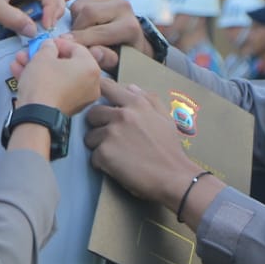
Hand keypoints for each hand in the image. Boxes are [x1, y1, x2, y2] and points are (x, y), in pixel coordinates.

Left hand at [0, 0, 65, 36]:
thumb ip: (16, 20)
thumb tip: (35, 32)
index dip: (52, 9)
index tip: (47, 27)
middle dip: (52, 10)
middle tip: (50, 29)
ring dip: (45, 12)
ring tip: (48, 26)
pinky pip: (31, 2)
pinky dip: (37, 12)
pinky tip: (46, 18)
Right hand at [15, 37, 101, 116]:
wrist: (36, 115)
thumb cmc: (43, 86)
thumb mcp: (43, 56)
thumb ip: (48, 46)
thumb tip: (49, 47)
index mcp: (90, 68)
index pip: (76, 48)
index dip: (58, 43)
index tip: (48, 42)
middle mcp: (91, 84)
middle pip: (66, 64)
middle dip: (45, 57)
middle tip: (33, 52)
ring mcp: (80, 98)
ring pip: (58, 77)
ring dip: (39, 68)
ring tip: (22, 63)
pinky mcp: (68, 108)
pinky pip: (56, 89)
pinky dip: (42, 82)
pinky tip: (23, 75)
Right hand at [68, 0, 146, 72]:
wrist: (127, 37)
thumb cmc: (120, 53)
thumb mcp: (115, 62)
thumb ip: (105, 59)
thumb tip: (93, 52)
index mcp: (130, 26)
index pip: (100, 31)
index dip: (81, 39)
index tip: (66, 45)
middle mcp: (124, 6)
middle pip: (88, 12)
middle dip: (77, 28)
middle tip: (75, 40)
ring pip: (81, 5)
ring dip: (75, 20)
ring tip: (82, 32)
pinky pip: (79, 0)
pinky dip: (76, 12)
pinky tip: (84, 22)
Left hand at [85, 76, 202, 207]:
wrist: (174, 177)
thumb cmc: (170, 149)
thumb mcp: (165, 118)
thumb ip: (148, 99)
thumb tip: (130, 87)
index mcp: (136, 104)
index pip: (105, 86)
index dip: (98, 92)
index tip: (99, 102)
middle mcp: (121, 115)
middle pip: (92, 114)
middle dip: (99, 125)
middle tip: (113, 138)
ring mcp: (111, 134)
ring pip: (90, 136)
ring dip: (99, 146)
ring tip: (117, 155)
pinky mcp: (104, 154)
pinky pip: (93, 156)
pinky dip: (102, 163)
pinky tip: (117, 167)